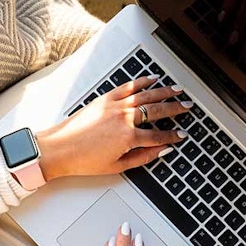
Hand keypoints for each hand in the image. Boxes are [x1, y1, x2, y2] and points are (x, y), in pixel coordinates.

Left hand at [35, 75, 192, 180]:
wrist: (58, 149)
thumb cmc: (83, 160)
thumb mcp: (117, 166)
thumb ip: (142, 157)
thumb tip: (160, 151)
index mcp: (128, 137)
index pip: (158, 136)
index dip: (172, 136)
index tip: (181, 135)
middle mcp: (124, 118)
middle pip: (156, 111)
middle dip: (175, 109)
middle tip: (187, 107)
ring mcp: (114, 106)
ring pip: (145, 95)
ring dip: (164, 92)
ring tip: (177, 90)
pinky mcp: (104, 99)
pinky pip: (128, 87)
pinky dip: (141, 82)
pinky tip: (152, 79)